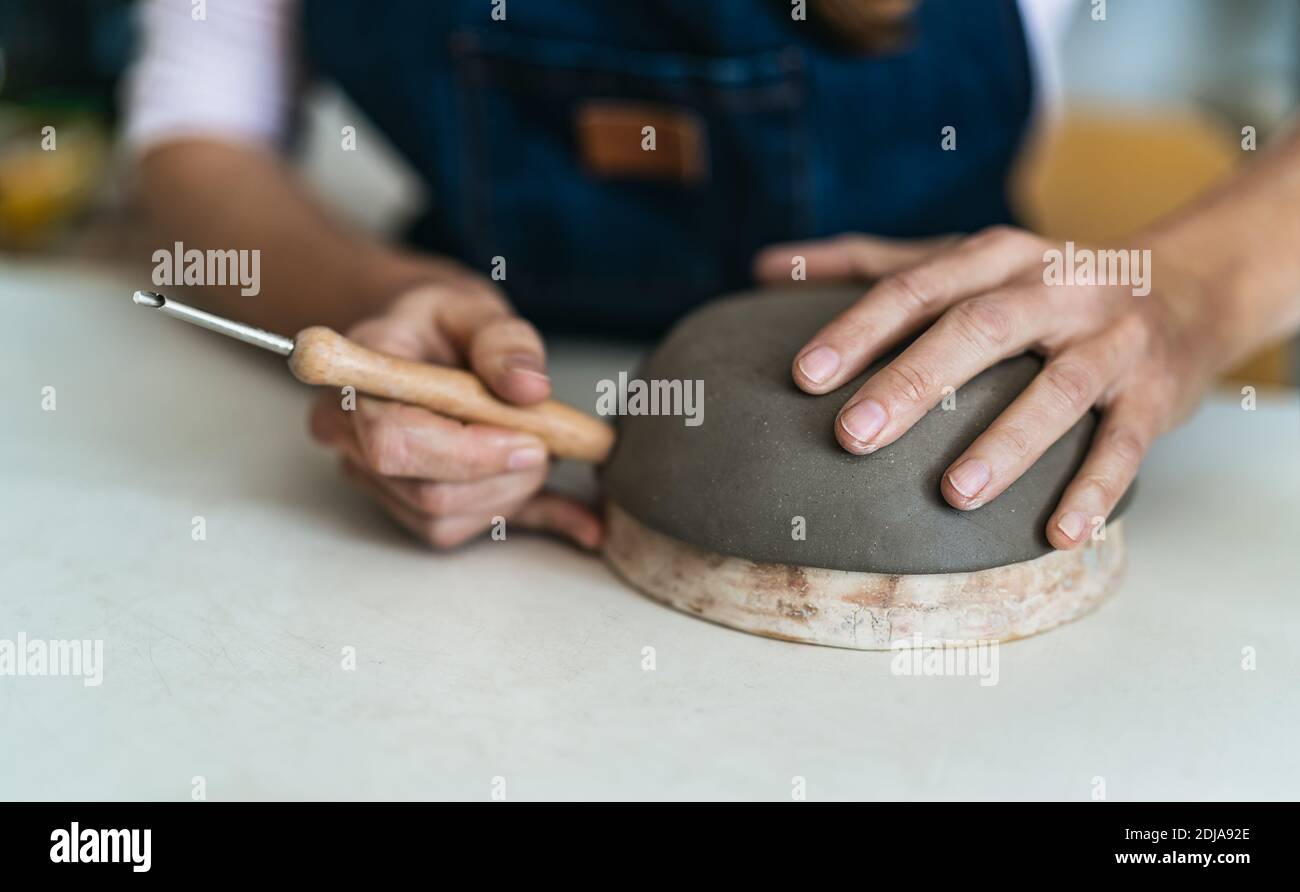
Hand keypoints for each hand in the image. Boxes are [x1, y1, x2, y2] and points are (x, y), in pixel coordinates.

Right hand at [309, 281, 601, 550]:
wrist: (422, 340)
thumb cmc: (438, 323)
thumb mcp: (474, 310)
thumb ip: (505, 342)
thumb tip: (529, 388)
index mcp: (357, 380)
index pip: (393, 442)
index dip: (467, 453)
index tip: (528, 438)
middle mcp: (350, 437)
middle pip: (427, 493)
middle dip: (504, 476)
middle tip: (549, 441)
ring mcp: (373, 479)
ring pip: (444, 521)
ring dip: (512, 494)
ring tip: (539, 447)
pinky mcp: (406, 505)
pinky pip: (465, 532)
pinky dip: (527, 518)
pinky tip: (579, 520)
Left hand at [754, 228, 1217, 549]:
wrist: (1185, 290)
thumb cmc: (1040, 286)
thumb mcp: (962, 261)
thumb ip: (867, 262)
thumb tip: (765, 266)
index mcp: (994, 258)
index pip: (915, 288)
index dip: (859, 330)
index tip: (803, 376)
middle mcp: (1053, 287)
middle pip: (978, 328)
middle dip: (914, 381)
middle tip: (852, 435)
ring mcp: (1110, 337)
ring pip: (1059, 386)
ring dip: (1007, 441)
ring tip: (953, 494)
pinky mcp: (1153, 392)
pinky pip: (1125, 442)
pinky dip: (1096, 487)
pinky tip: (1058, 534)